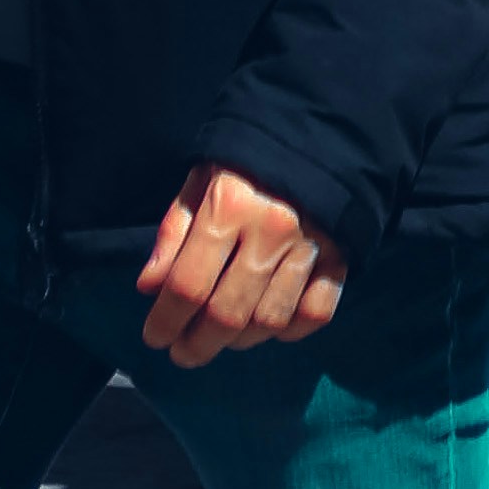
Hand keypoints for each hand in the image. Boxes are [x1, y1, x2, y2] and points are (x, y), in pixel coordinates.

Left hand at [137, 163, 346, 369]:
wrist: (316, 135)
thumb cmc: (246, 162)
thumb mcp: (200, 181)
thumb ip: (173, 233)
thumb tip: (149, 287)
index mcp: (229, 206)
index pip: (188, 285)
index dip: (165, 321)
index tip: (154, 338)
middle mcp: (270, 230)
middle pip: (226, 314)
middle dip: (196, 344)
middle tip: (182, 352)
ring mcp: (309, 247)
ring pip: (268, 321)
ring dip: (238, 341)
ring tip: (221, 338)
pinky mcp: (340, 257)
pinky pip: (314, 314)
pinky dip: (290, 330)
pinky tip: (268, 325)